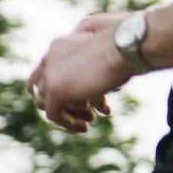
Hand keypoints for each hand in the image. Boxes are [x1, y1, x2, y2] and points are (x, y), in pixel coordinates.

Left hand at [25, 12, 130, 132]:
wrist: (128, 46)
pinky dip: (69, 123)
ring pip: (48, 103)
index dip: (58, 86)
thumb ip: (88, 61)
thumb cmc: (125, 44)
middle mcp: (50, 59)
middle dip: (65, 101)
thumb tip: (88, 80)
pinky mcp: (56, 92)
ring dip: (69, 114)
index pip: (46, 71)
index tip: (78, 97)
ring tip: (89, 119)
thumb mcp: (102, 51)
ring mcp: (50, 76)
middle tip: (87, 111)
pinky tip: (85, 127)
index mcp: (59, 45)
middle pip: (45, 89)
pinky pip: (54, 115)